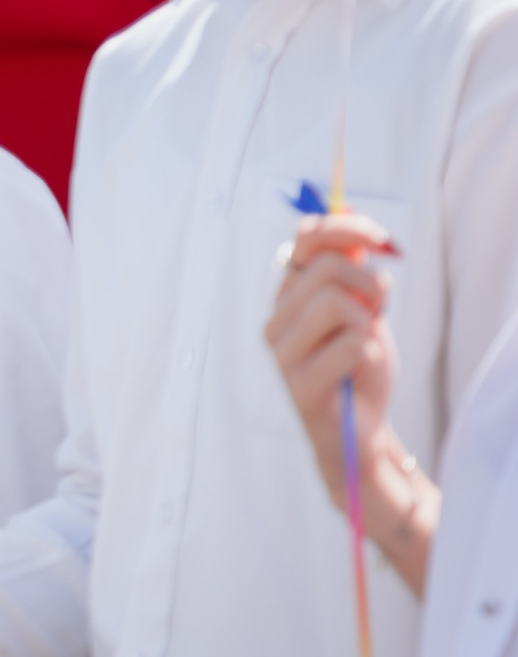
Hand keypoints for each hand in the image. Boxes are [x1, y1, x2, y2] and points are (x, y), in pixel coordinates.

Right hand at [265, 213, 435, 592]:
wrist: (358, 431)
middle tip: (380, 308)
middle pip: (326, 268)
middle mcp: (275, 322)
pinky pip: (351, 345)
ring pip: (336, 304)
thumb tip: (352, 224)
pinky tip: (360, 370)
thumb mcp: (359, 310)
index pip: (305, 239)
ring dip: (369, 321)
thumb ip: (350, 271)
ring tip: (368, 341)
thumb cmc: (357, 369)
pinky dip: (372, 354)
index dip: (347, 227)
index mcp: (286, 299)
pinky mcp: (301, 386)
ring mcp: (283, 355)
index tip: (381, 240)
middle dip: (370, 282)